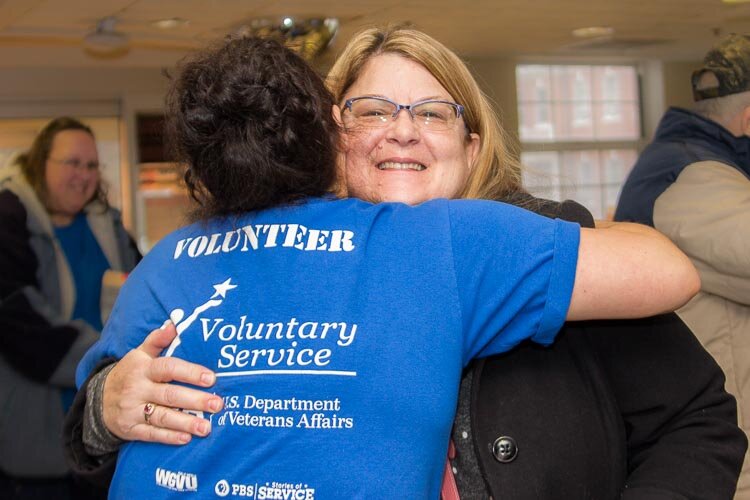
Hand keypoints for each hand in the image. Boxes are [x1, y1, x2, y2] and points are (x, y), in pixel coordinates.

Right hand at [102, 321, 223, 443]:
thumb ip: (158, 339)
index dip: (190, 372)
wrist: (98, 401)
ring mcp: (132, 410)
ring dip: (185, 423)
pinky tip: (186, 439)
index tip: (211, 378)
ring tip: (207, 427)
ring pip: (162, 417)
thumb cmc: (130, 373)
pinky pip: (151, 434)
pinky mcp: (130, 429)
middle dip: (195, 400)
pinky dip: (168, 437)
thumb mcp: (139, 354)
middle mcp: (137, 389)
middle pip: (169, 395)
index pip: (168, 368)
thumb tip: (174, 324)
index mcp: (142, 368)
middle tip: (217, 404)